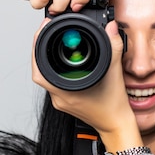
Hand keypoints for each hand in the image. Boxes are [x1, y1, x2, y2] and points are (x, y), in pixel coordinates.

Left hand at [32, 20, 143, 153]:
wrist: (117, 125)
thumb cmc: (115, 107)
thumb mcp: (115, 73)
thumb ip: (114, 48)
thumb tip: (111, 28)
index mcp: (66, 92)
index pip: (39, 69)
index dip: (37, 47)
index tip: (42, 31)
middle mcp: (60, 98)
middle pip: (40, 71)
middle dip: (41, 49)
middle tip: (47, 32)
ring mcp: (62, 101)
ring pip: (46, 76)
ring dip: (48, 59)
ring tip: (54, 42)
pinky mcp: (66, 102)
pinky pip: (55, 82)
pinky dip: (57, 69)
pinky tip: (64, 61)